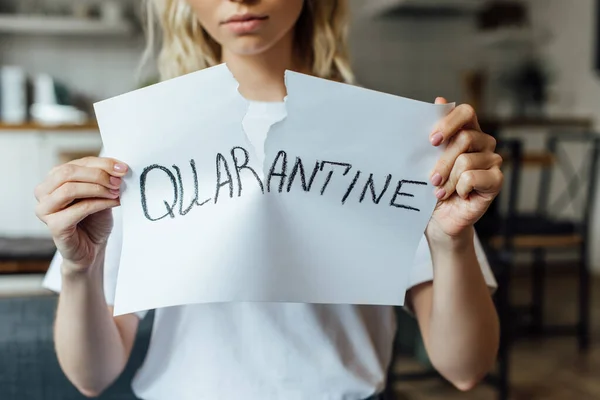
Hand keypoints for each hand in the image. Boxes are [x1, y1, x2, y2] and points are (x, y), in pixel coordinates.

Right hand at [35, 157, 127, 274]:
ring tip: (117, 192)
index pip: (78, 163)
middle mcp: (43, 192)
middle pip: (69, 172)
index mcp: (53, 179)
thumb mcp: (100, 194)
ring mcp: (45, 209)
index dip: (102, 163)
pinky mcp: (54, 226)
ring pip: (70, 189)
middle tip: (119, 181)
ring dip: (98, 188)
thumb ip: (102, 179)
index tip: (123, 168)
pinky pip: (79, 209)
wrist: (92, 249)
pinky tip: (115, 202)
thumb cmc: (94, 220)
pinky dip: (100, 203)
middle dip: (98, 174)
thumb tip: (118, 168)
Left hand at [426, 98, 502, 240]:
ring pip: (466, 160)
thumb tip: (439, 99)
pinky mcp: (496, 180)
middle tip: (431, 179)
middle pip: (465, 138)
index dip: (450, 122)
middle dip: (442, 161)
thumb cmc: (433, 185)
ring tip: (440, 192)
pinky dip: (460, 188)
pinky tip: (458, 195)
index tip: (432, 140)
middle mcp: (483, 142)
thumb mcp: (427, 159)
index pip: (466, 112)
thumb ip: (434, 133)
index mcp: (467, 130)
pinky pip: (474, 177)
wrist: (439, 216)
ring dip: (448, 180)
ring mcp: (492, 160)